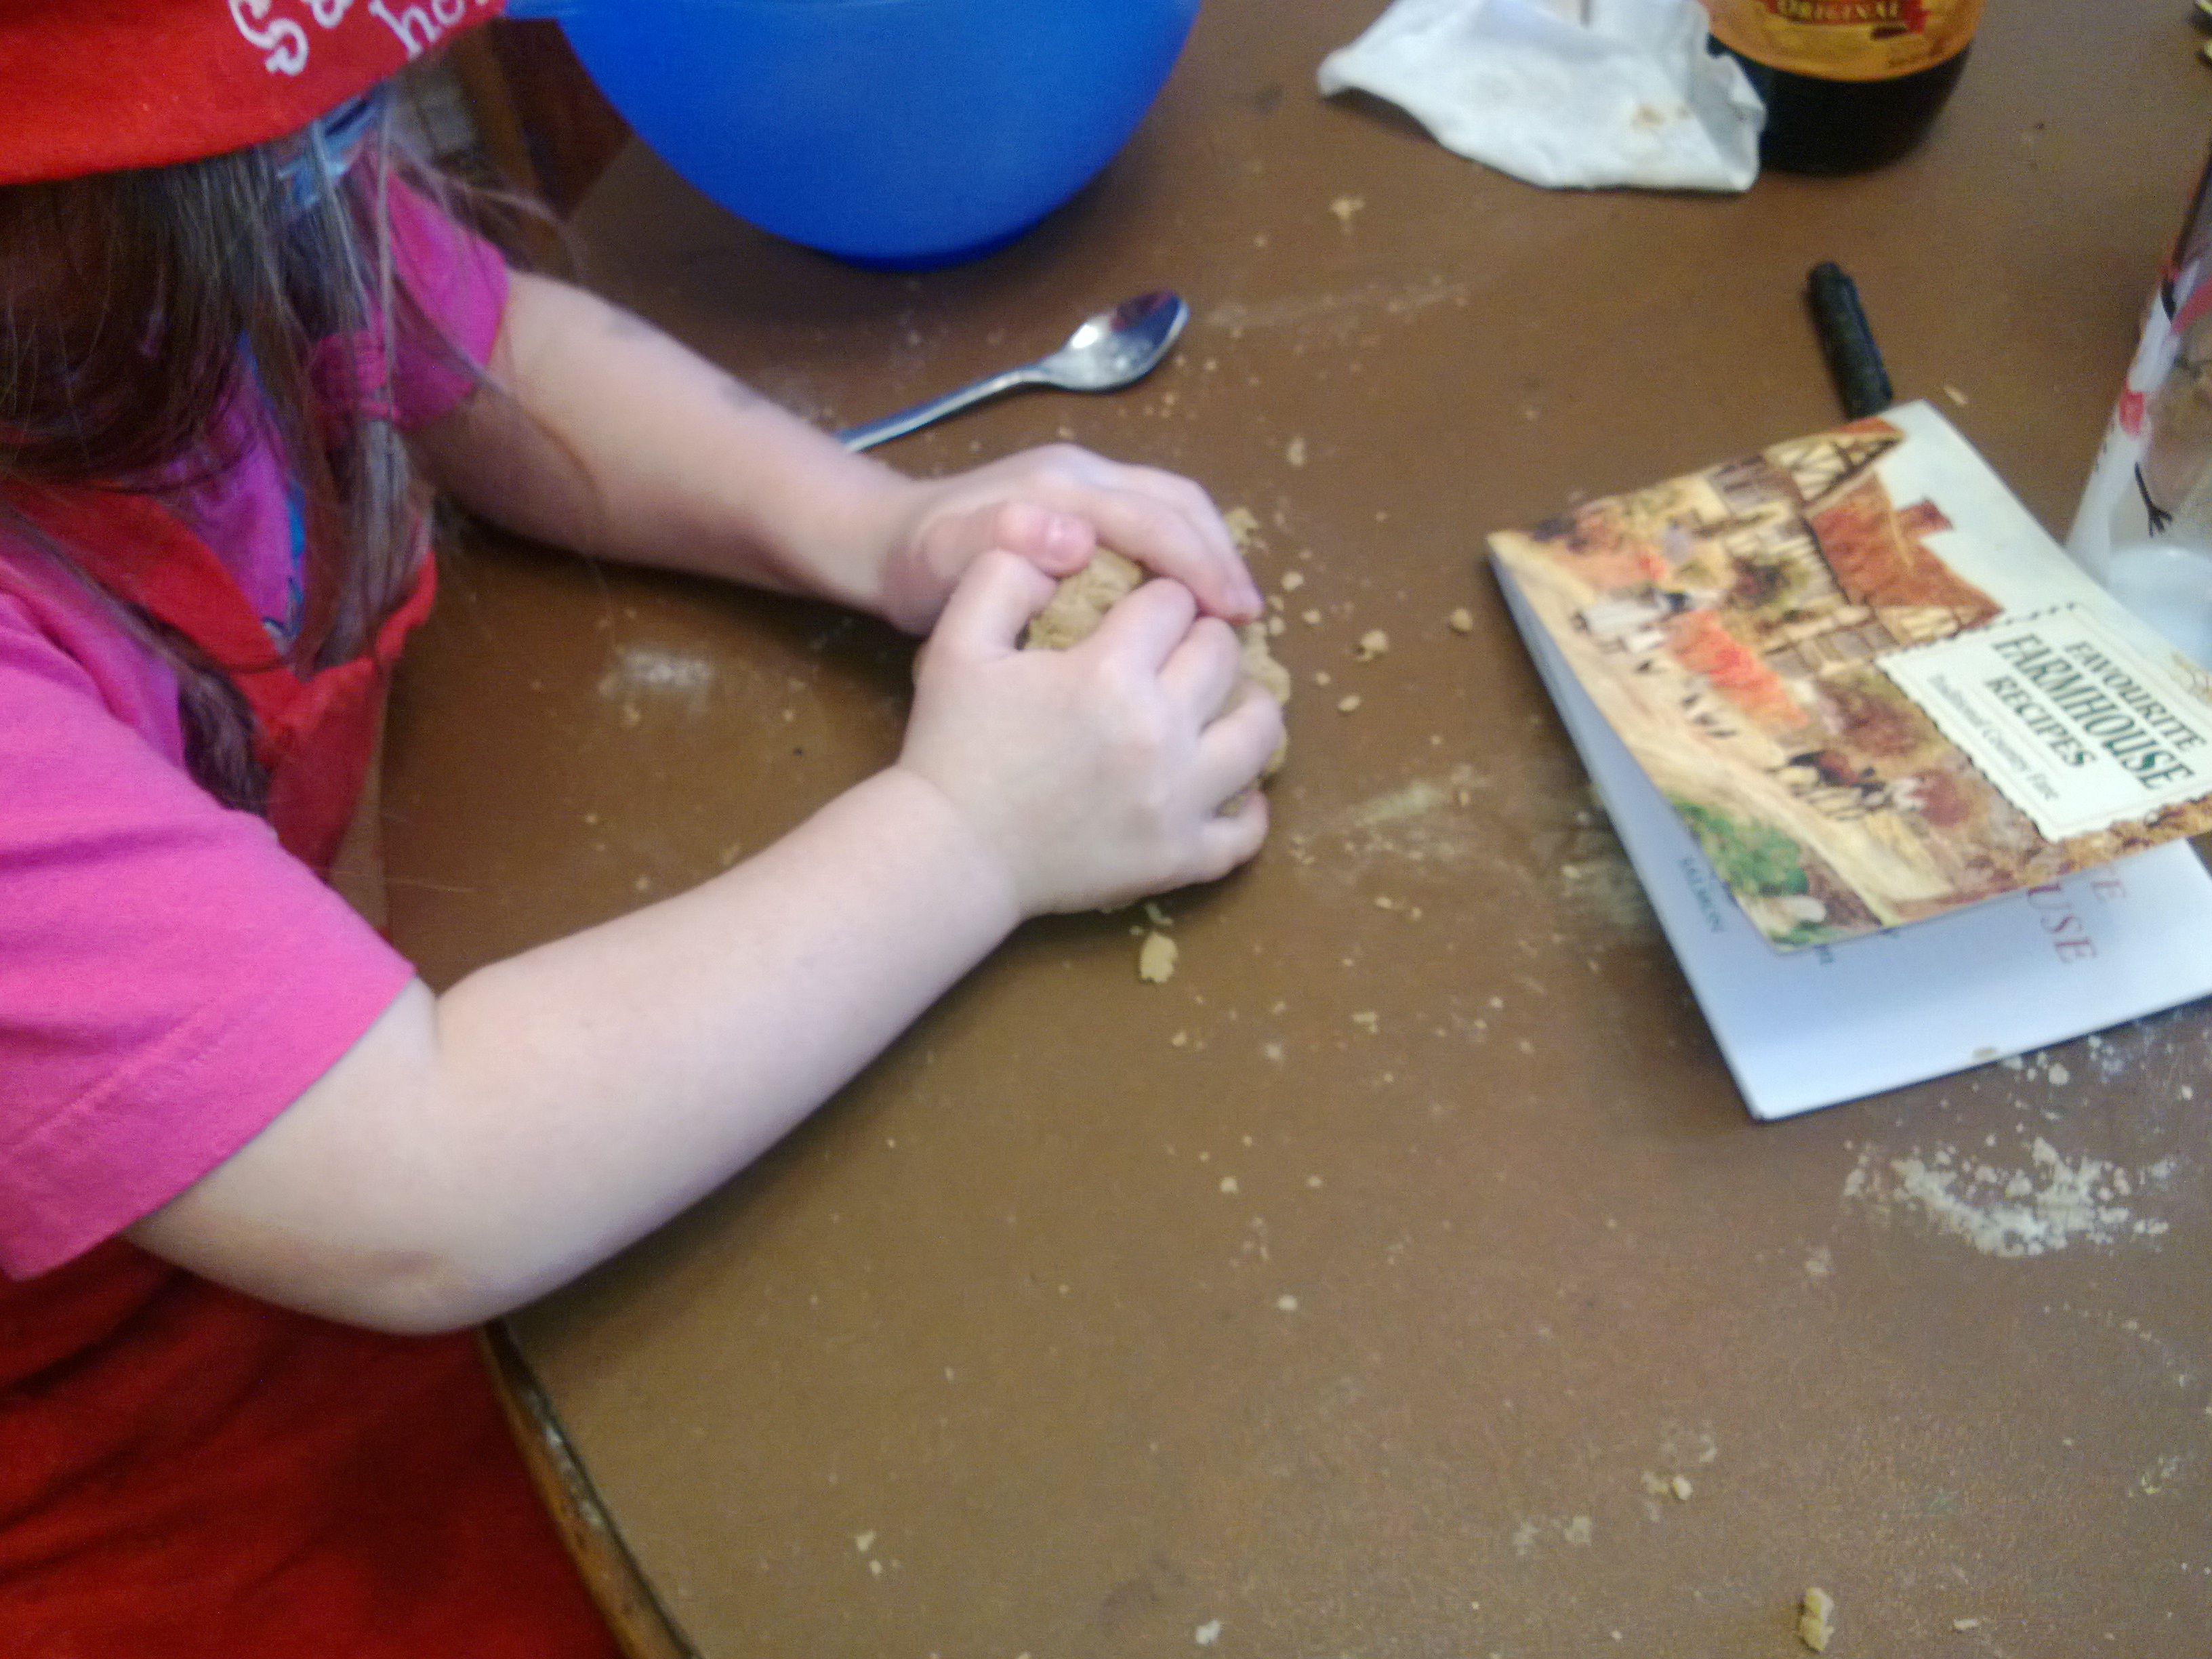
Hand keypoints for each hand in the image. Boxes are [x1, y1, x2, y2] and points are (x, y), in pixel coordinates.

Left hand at [866, 444, 1264, 633]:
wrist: (883, 541)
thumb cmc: (916, 565)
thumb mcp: (942, 561)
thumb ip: (1000, 545)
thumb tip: (1075, 538)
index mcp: (1061, 488)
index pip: (1153, 519)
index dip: (1201, 566)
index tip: (1236, 616)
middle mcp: (1083, 474)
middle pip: (1178, 503)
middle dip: (1221, 556)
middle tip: (1250, 618)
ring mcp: (1086, 483)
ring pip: (1173, 506)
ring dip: (1210, 553)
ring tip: (1234, 612)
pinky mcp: (1085, 501)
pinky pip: (1153, 519)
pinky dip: (1185, 554)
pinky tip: (1192, 602)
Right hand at [896, 550, 1281, 916]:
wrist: (948, 853)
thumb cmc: (951, 745)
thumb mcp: (957, 642)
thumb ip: (1004, 575)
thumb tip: (1069, 542)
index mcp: (1109, 672)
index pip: (1172, 601)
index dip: (1157, 595)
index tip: (1142, 608)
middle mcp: (1160, 732)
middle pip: (1222, 654)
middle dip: (1202, 637)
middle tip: (1178, 648)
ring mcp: (1178, 801)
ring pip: (1259, 732)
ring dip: (1246, 704)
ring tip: (1219, 700)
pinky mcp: (1180, 858)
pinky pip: (1245, 832)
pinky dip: (1249, 806)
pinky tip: (1232, 785)